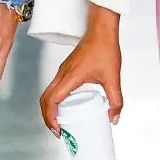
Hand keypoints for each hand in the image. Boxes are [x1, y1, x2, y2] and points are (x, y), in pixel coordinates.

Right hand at [40, 5, 122, 136]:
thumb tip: (114, 118)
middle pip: (45, 99)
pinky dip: (55, 100)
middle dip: (47, 117)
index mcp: (70, 77)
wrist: (102, 29)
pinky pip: (54, 87)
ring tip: (60, 122)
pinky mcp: (66, 68)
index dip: (51, 118)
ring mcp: (63, 70)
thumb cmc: (104, 48)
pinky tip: (67, 106)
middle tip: (58, 131)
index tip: (58, 131)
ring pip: (48, 92)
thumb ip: (115, 100)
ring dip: (50, 109)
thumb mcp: (113, 78)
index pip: (51, 101)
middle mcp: (62, 74)